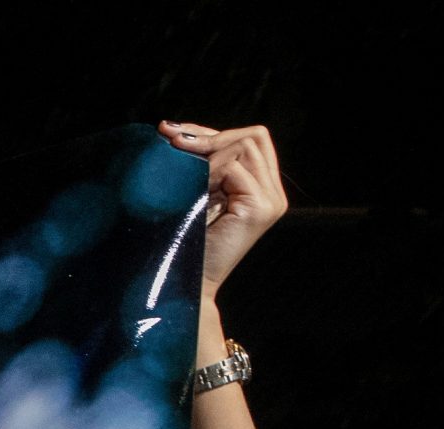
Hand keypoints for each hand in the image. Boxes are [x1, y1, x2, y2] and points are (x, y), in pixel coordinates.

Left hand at [158, 122, 286, 300]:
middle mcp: (273, 193)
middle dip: (210, 135)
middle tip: (171, 142)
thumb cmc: (180, 242)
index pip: (248, 140)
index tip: (171, 134)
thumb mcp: (193, 194)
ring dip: (208, 152)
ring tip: (181, 172)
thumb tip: (174, 129)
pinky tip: (189, 187)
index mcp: (260, 189)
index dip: (210, 133)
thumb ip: (200, 166)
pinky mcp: (260, 208)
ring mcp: (271, 201)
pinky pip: (234, 166)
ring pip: (246, 145)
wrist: (183, 285)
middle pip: (254, 136)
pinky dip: (207, 171)